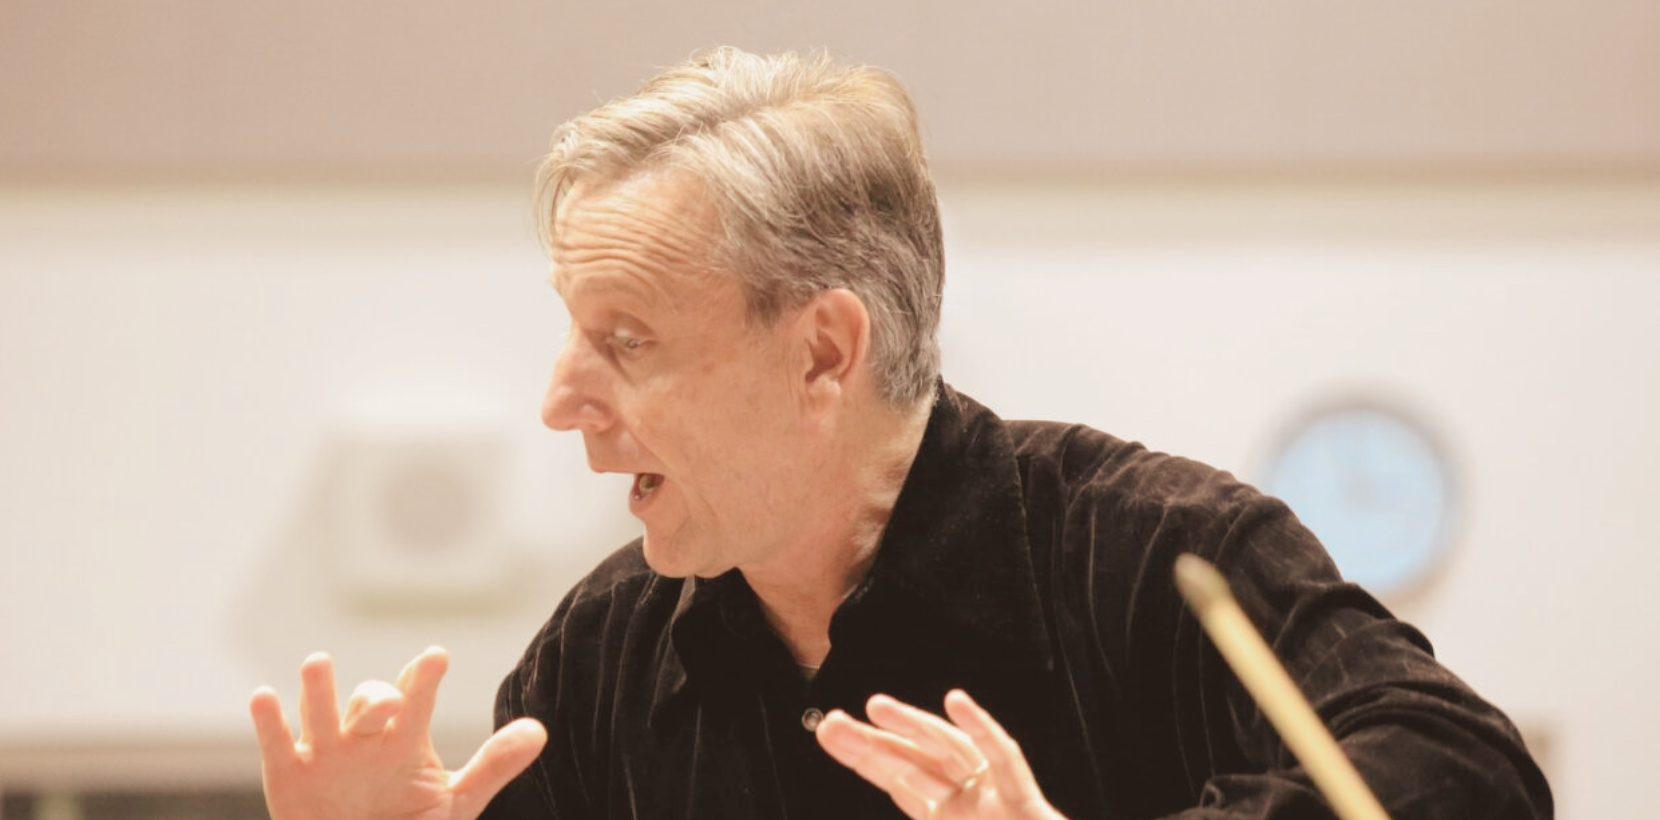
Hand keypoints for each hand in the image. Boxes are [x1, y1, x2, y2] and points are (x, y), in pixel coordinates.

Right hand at [249, 646, 546, 819]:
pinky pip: (278, 743)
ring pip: (321, 711)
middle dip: (376, 698)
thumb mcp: (454, 802)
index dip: (425, 677)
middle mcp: (366, 735)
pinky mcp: (289, 774)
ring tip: (318, 661)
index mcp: (406, 738)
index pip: (418, 697)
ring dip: (319, 688)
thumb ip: (493, 766)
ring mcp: (326, 751)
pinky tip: (264, 697)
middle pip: (368, 702)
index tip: (437, 658)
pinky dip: (269, 720)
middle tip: (389, 703)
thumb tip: (540, 731)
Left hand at [815, 690, 1067, 819]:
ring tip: (876, 706)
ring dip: (914, 725)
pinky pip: (1002, 756)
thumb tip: (897, 789)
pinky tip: (956, 702)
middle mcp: (966, 798)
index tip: (828, 733)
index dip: (862, 756)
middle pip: (913, 761)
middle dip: (871, 741)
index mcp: (945, 815)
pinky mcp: (1021, 797)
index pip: (897, 779)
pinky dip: (980, 727)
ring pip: (949, 749)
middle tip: (830, 724)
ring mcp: (993, 794)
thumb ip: (916, 806)